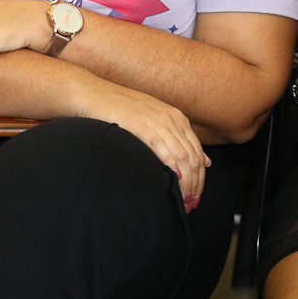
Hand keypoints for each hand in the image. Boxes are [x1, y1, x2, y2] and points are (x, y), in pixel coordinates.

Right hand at [76, 82, 208, 212]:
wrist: (91, 94)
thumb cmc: (118, 109)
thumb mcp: (154, 121)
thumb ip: (178, 139)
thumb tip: (206, 161)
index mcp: (178, 118)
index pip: (198, 153)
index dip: (200, 178)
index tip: (194, 197)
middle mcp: (172, 119)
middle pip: (192, 157)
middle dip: (195, 184)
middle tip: (189, 205)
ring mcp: (156, 120)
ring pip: (181, 156)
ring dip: (185, 182)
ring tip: (181, 200)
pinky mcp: (140, 124)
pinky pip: (161, 148)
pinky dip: (170, 165)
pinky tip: (173, 179)